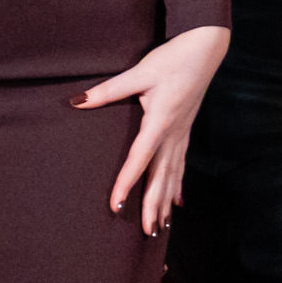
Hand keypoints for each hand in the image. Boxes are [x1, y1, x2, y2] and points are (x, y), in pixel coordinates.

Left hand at [77, 27, 229, 235]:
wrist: (205, 50)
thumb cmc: (173, 60)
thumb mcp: (139, 73)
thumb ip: (108, 90)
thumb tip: (77, 102)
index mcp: (160, 122)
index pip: (140, 160)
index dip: (126, 183)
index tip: (116, 205)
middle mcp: (173, 135)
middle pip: (161, 177)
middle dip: (154, 206)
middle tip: (148, 232)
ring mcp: (182, 135)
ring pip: (173, 176)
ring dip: (166, 202)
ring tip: (161, 226)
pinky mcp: (185, 131)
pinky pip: (181, 166)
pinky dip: (178, 186)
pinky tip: (178, 202)